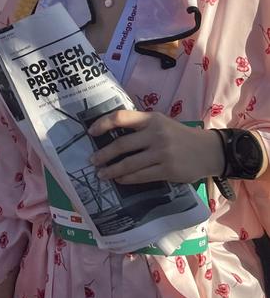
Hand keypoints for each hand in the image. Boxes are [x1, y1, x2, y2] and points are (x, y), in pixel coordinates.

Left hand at [88, 108, 223, 184]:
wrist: (208, 150)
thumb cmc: (179, 136)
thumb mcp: (161, 123)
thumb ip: (140, 126)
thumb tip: (111, 135)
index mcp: (151, 118)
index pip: (121, 117)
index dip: (103, 124)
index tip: (90, 132)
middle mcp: (155, 133)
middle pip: (121, 144)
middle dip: (103, 154)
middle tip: (92, 161)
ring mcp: (162, 152)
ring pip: (129, 163)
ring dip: (112, 170)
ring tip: (102, 174)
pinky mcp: (168, 170)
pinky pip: (141, 176)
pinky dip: (127, 178)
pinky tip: (120, 179)